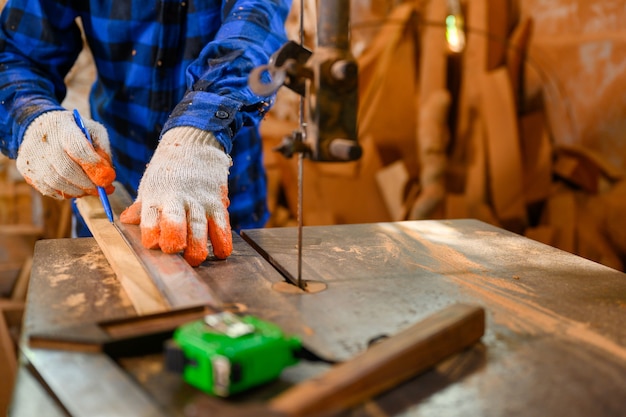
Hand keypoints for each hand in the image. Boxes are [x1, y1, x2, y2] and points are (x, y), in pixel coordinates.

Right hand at [16, 110, 115, 198]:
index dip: (95, 166)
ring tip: (92, 189)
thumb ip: (103, 150)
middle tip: (105, 190)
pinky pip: (49, 190)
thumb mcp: (92, 131)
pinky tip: (76, 188)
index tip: (110, 177)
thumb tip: (107, 174)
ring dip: (79, 191)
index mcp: (63, 127)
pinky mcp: (27, 171)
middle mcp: (44, 142)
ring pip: (57, 183)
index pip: (78, 149)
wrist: (39, 126)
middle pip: (66, 170)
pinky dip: (67, 193)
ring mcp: (32, 157)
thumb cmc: (73, 130)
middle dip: (89, 184)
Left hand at [120, 127, 232, 266]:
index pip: (150, 216)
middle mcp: (177, 198)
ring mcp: (199, 200)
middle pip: (175, 220)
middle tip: (175, 252)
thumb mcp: (150, 184)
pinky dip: (223, 239)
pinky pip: (221, 222)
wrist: (194, 143)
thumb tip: (126, 221)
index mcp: (156, 196)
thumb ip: (142, 206)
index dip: (151, 232)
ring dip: (198, 245)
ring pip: (199, 225)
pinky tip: (221, 253)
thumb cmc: (168, 170)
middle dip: (175, 238)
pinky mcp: (217, 201)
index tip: (153, 245)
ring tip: (195, 260)